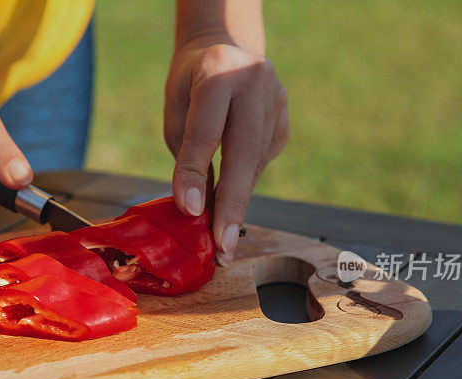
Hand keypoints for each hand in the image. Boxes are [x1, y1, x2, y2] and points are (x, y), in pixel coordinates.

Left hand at [164, 40, 288, 265]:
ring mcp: (278, 101)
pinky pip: (261, 162)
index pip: (205, 131)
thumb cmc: (191, 86)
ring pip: (255, 164)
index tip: (191, 213)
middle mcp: (255, 82)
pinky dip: (244, 182)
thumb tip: (199, 210)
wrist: (225, 47)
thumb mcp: (176, 110)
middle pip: (243, 154)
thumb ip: (186, 155)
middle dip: (231, 205)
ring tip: (222, 238)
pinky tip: (231, 186)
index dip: (195, 173)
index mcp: (219, 71)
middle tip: (223, 247)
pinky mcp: (286, 120)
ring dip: (237, 202)